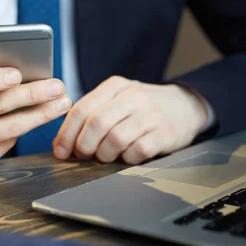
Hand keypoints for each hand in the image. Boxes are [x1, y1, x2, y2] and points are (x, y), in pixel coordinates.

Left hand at [52, 76, 209, 164]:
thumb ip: (91, 114)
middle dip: (84, 146)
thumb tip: (61, 143)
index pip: (81, 109)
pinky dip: (126, 159)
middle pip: (96, 124)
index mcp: (115, 86)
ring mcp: (150, 115)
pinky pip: (136, 151)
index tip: (60, 151)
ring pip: (115, 139)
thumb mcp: (117, 99)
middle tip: (84, 155)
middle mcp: (132, 97)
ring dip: (104, 154)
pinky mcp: (163, 134)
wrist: (185, 106)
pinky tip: (128, 155)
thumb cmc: (142, 108)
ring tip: (106, 155)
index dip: (66, 133)